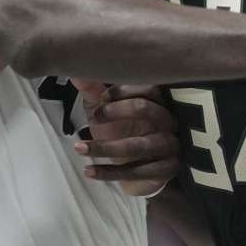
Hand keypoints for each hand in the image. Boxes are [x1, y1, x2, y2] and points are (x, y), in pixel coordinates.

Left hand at [73, 82, 179, 196]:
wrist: (137, 169)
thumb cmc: (122, 131)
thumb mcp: (105, 109)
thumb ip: (94, 90)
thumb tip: (75, 73)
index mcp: (159, 102)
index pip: (149, 88)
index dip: (123, 91)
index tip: (102, 98)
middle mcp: (169, 122)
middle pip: (148, 110)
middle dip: (118, 111)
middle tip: (95, 117)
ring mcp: (170, 147)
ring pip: (139, 145)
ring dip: (106, 147)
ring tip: (79, 148)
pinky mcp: (166, 170)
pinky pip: (136, 172)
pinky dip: (109, 172)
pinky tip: (88, 170)